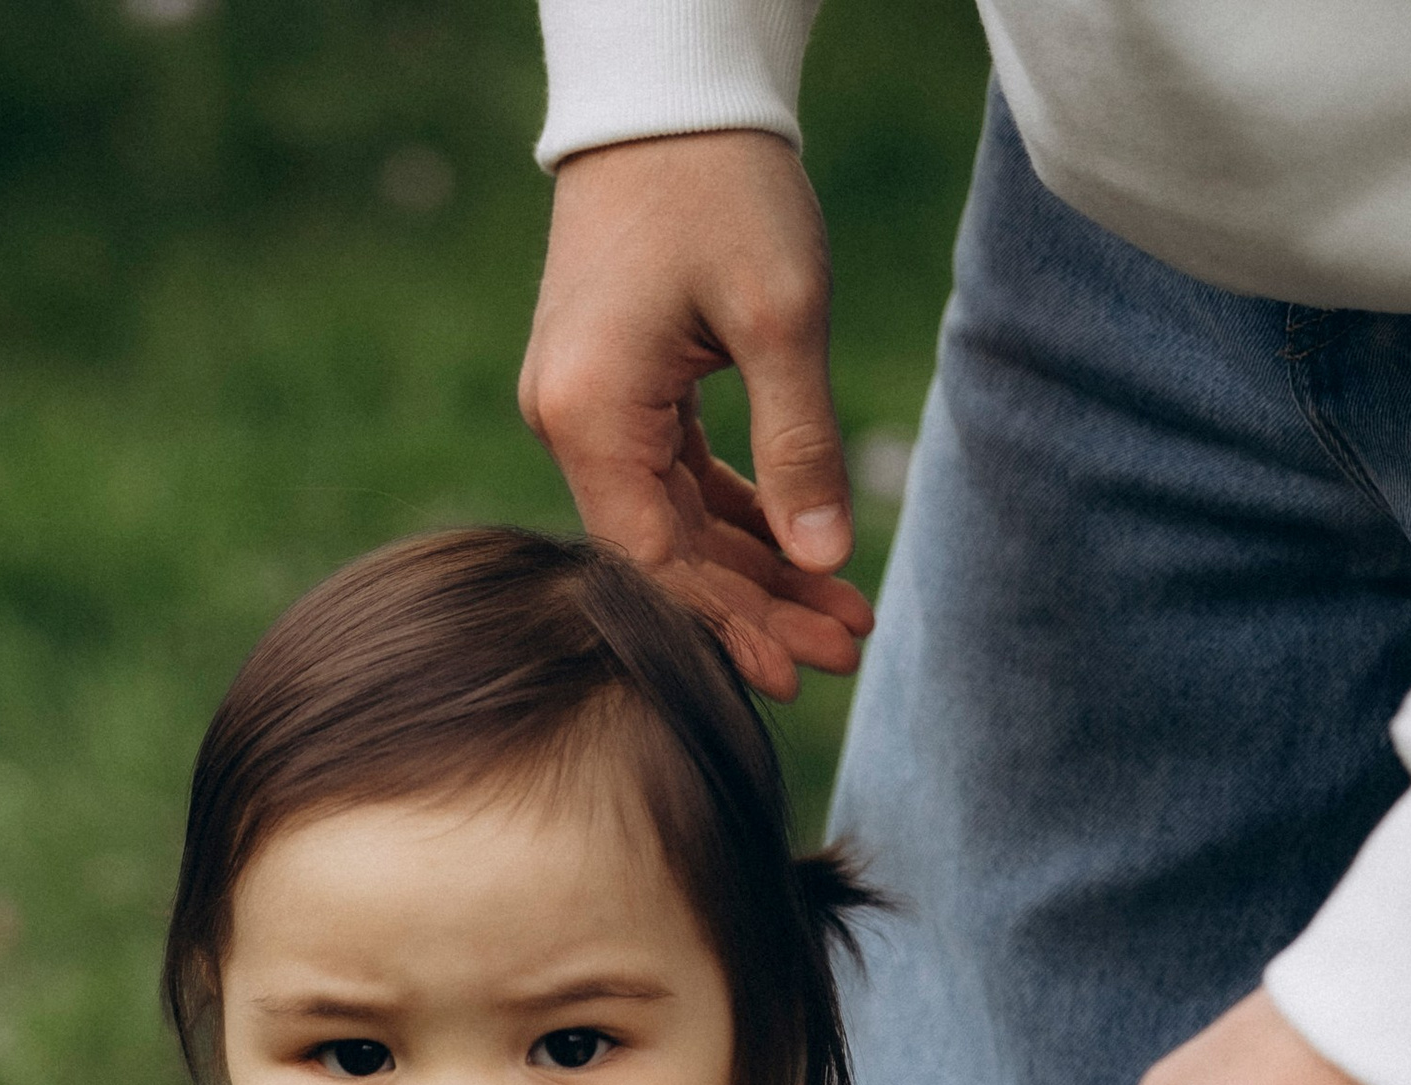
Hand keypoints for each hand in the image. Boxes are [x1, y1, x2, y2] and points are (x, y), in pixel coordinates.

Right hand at [518, 132, 875, 698]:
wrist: (668, 89)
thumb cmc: (722, 184)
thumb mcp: (781, 318)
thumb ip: (800, 448)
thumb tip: (824, 562)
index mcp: (589, 414)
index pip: (656, 560)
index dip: (729, 623)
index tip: (798, 670)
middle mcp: (567, 420)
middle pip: (664, 552)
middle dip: (757, 605)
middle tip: (843, 648)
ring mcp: (584, 405)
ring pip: (674, 520)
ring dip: (754, 566)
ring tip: (838, 608)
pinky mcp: (611, 385)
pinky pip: (673, 475)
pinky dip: (734, 513)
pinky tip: (794, 548)